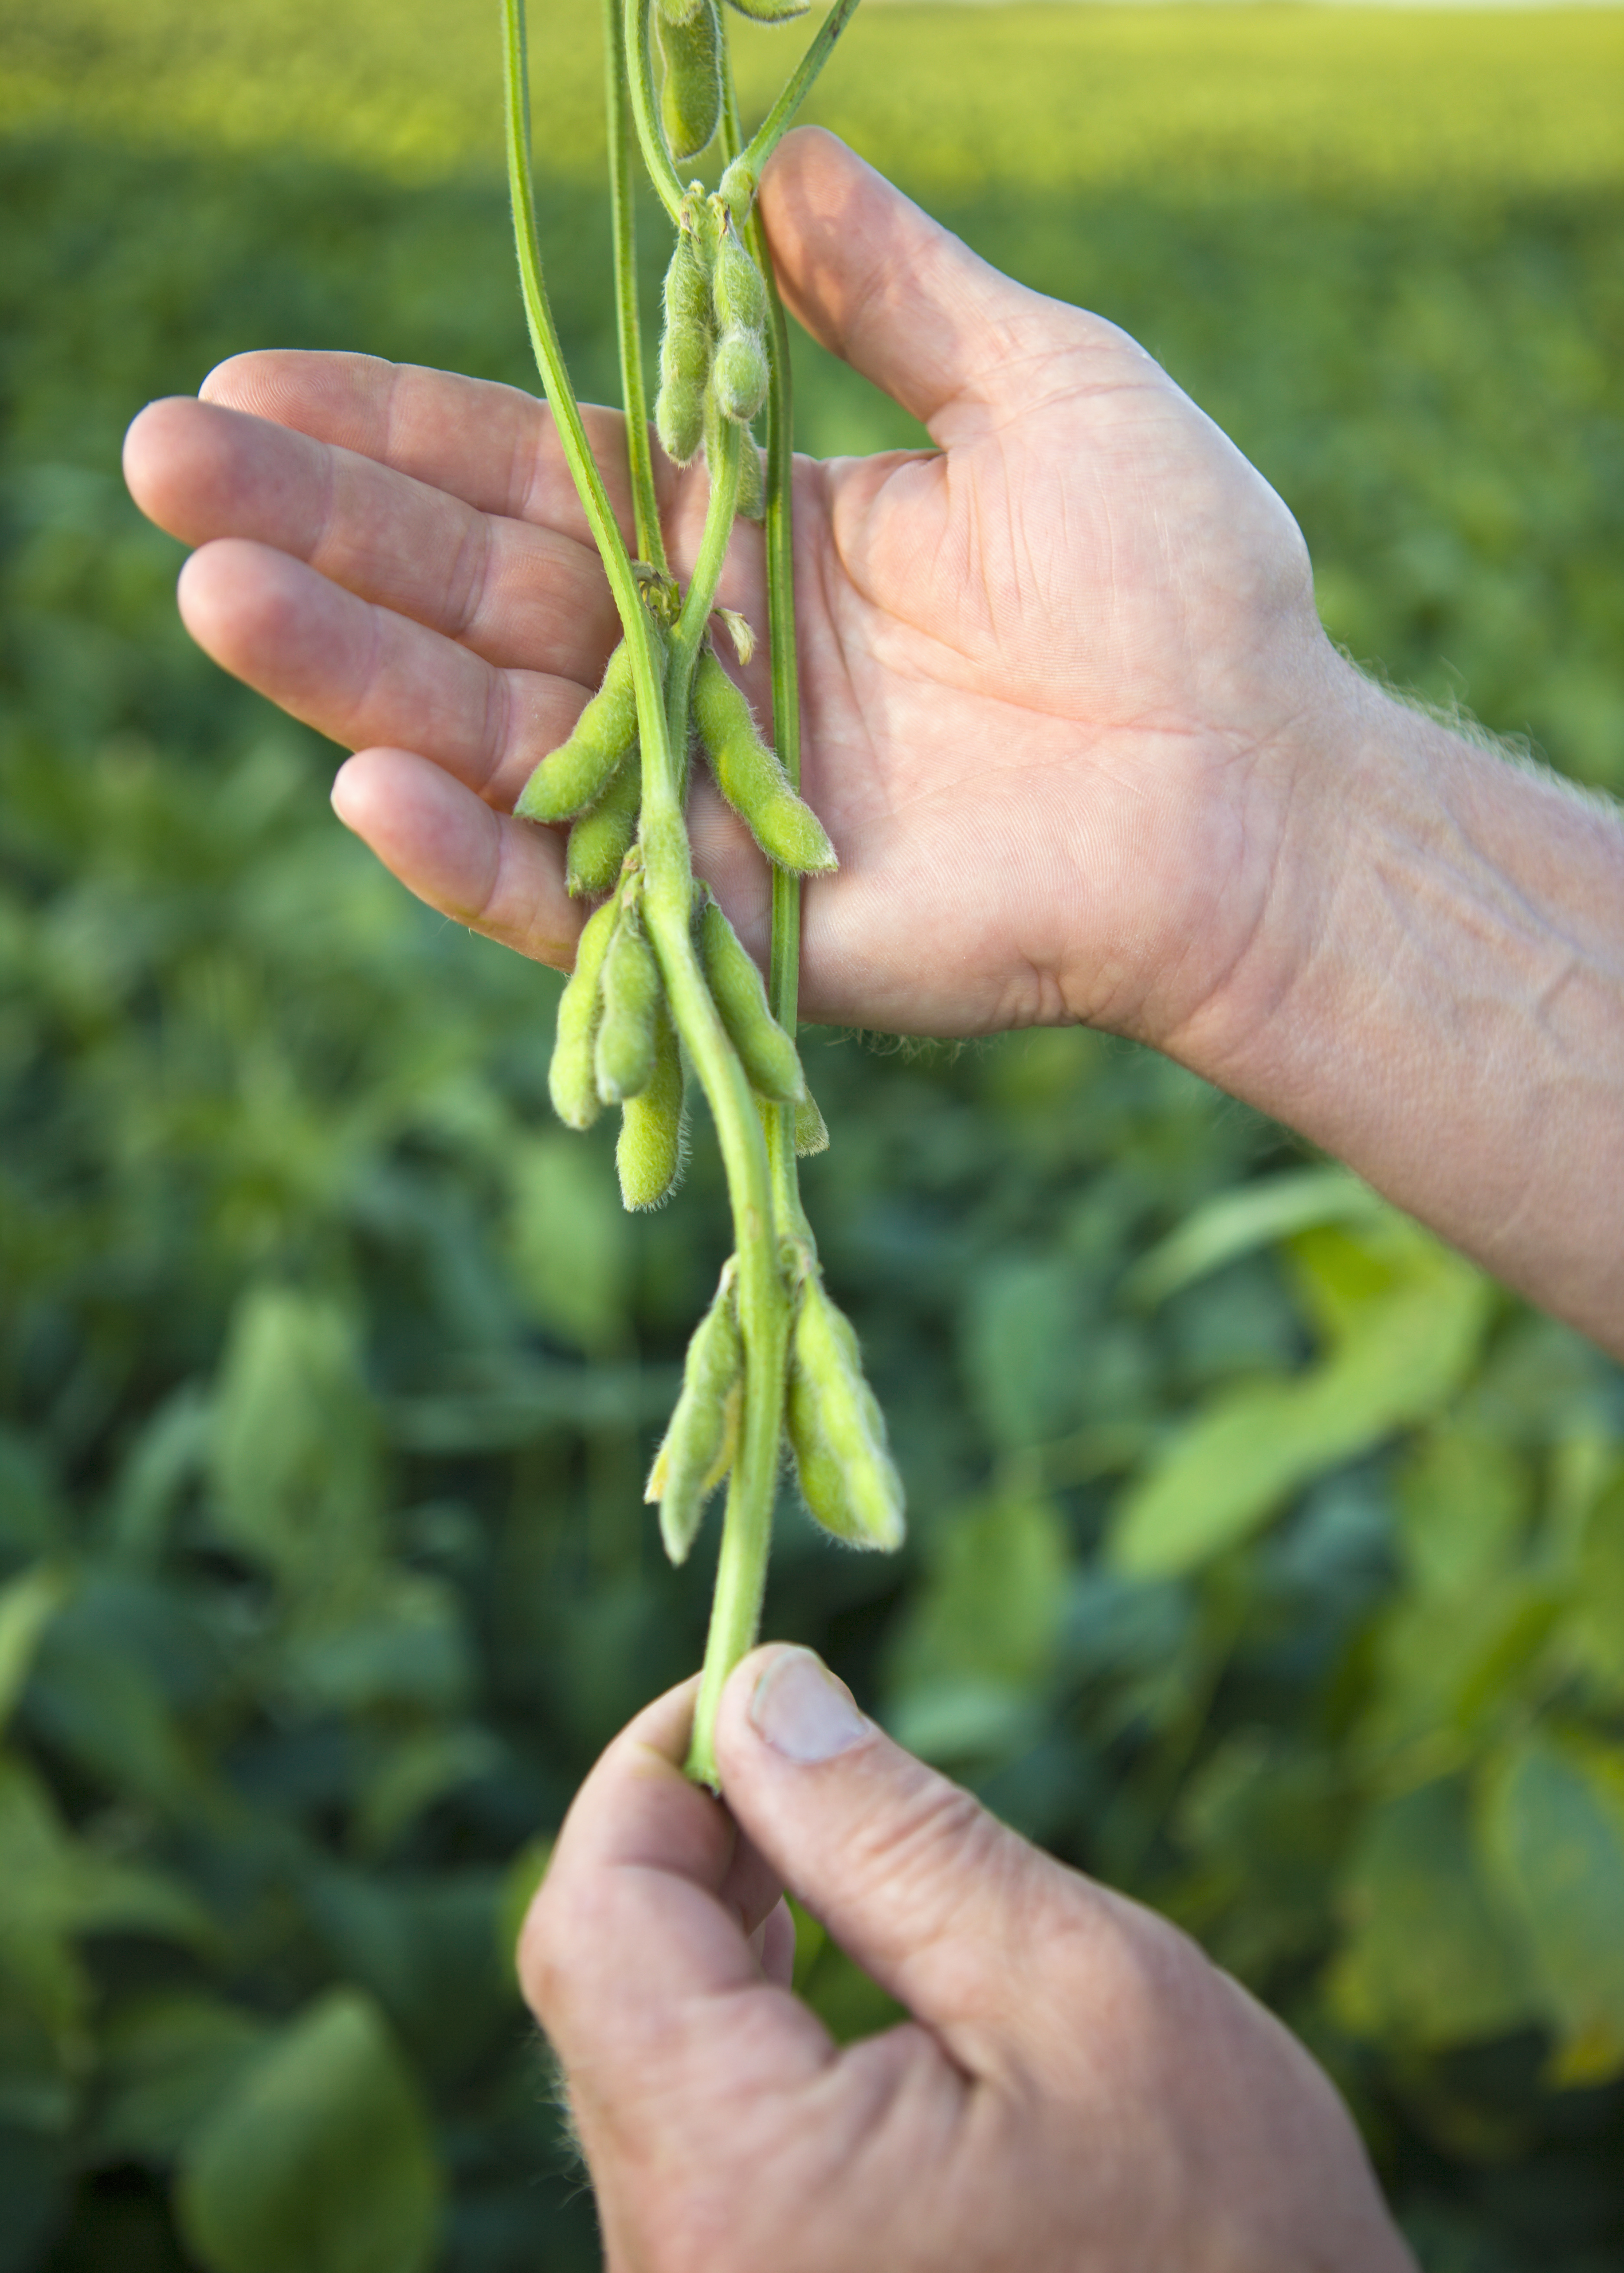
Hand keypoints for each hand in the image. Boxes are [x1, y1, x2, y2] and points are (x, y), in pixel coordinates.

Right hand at [120, 128, 1330, 1047]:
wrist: (1260, 779)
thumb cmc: (1183, 579)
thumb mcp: (1043, 383)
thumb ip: (896, 288)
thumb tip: (771, 165)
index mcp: (750, 540)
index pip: (531, 475)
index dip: (394, 430)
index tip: (255, 382)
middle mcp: (703, 668)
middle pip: (474, 597)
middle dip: (319, 532)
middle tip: (158, 465)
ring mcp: (708, 805)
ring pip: (493, 739)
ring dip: (350, 674)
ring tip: (212, 593)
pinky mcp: (740, 930)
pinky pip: (581, 900)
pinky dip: (477, 858)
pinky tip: (365, 785)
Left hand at [523, 1646, 1508, 2272]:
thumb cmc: (1236, 2251)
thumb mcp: (1079, 1986)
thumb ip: (888, 1831)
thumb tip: (759, 1693)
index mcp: (739, 2207)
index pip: (591, 1923)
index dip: (649, 1773)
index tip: (743, 1679)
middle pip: (596, 2000)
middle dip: (684, 1845)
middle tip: (801, 1744)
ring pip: (636, 2075)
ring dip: (713, 1938)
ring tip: (826, 1846)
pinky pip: (686, 2165)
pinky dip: (740, 2043)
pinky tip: (830, 1979)